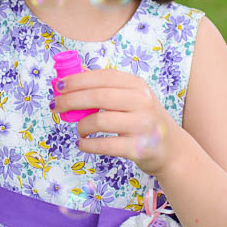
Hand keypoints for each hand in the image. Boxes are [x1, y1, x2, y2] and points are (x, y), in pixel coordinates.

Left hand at [53, 68, 180, 175]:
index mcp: (137, 86)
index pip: (103, 77)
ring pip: (99, 121)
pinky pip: (105, 145)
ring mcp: (142, 126)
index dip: (78, 80)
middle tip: (56, 106)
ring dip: (81, 125)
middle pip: (99, 97)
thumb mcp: (131, 97)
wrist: (170, 149)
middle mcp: (143, 102)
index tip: (58, 85)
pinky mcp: (139, 148)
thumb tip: (70, 78)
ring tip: (79, 129)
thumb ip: (105, 87)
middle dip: (71, 100)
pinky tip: (83, 143)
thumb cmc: (142, 119)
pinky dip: (88, 145)